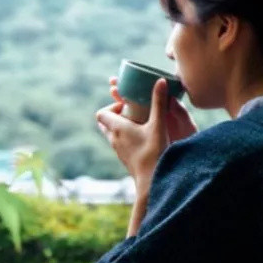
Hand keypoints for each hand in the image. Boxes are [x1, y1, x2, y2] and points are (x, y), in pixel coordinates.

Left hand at [97, 78, 191, 196]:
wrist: (152, 181)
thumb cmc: (154, 152)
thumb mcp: (158, 124)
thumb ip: (159, 102)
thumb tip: (161, 80)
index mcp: (117, 128)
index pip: (101, 113)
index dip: (112, 106)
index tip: (128, 106)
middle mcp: (113, 139)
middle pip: (104, 123)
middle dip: (115, 115)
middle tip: (132, 112)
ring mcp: (118, 151)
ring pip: (112, 135)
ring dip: (121, 127)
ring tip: (139, 124)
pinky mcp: (124, 159)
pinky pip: (119, 144)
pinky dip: (126, 138)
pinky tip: (143, 138)